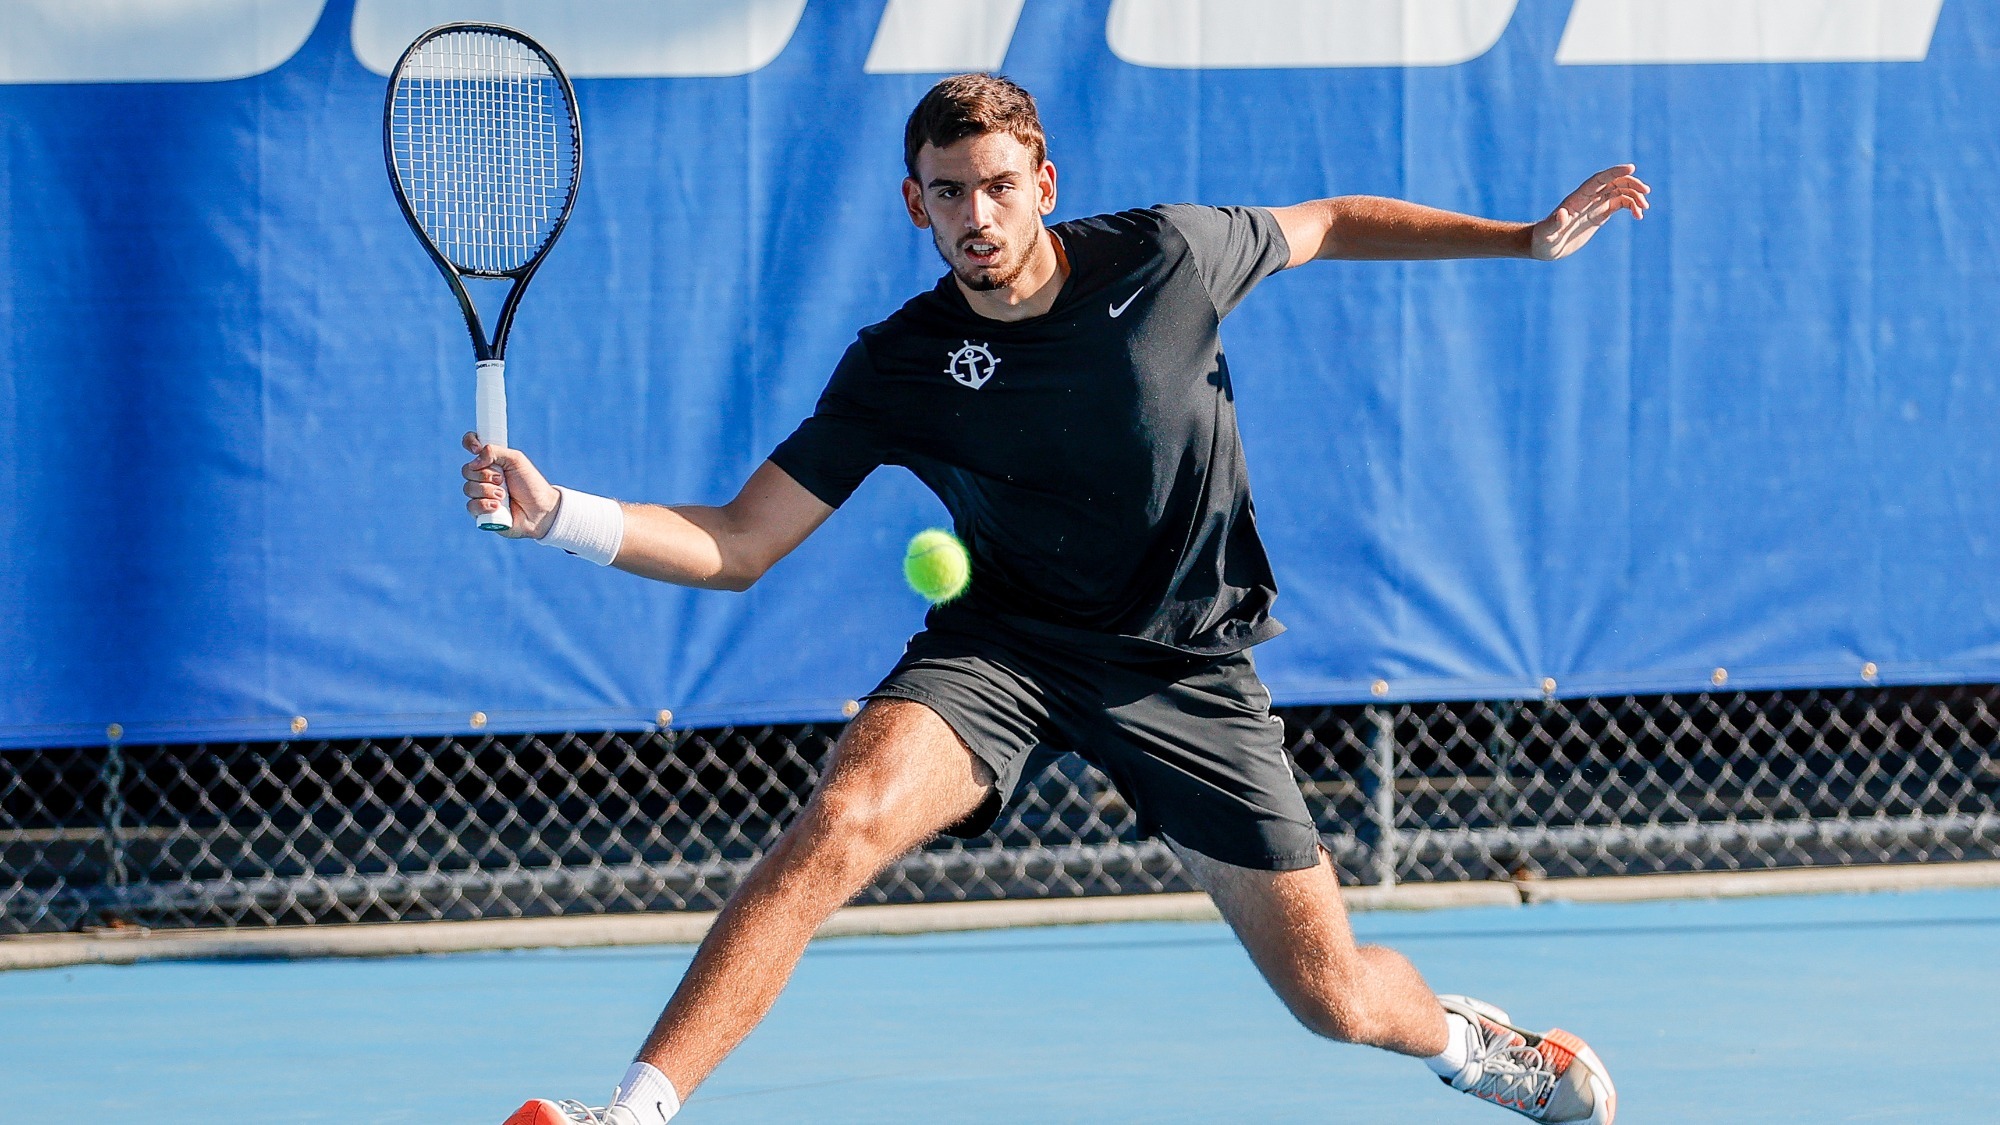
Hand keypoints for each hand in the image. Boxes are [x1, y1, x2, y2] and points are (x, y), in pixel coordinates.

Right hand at [460, 432, 559, 538]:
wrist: (540, 509)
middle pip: (467, 470)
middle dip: (485, 475)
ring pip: (468, 488)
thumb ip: (494, 452)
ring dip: (488, 491)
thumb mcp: (515, 460)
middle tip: (502, 479)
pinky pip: (471, 506)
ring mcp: (480, 494)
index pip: (471, 444)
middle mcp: (483, 476)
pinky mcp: (480, 512)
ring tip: (504, 495)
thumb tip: (474, 461)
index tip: (476, 449)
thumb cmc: (530, 484)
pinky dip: (485, 505)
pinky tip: (498, 507)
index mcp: (490, 460)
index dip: (469, 443)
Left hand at [1530, 164, 1649, 260]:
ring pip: (1619, 192)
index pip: (1598, 179)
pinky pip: (1619, 204)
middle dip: (1630, 183)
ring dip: (1634, 196)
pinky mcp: (1599, 215)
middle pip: (1613, 182)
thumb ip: (1554, 223)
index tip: (1631, 167)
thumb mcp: (1547, 234)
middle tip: (1646, 192)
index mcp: (1577, 198)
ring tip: (1643, 209)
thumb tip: (1562, 214)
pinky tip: (1638, 215)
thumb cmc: (1542, 240)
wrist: (1545, 248)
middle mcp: (1587, 198)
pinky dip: (1631, 206)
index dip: (1614, 172)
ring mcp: (1594, 205)